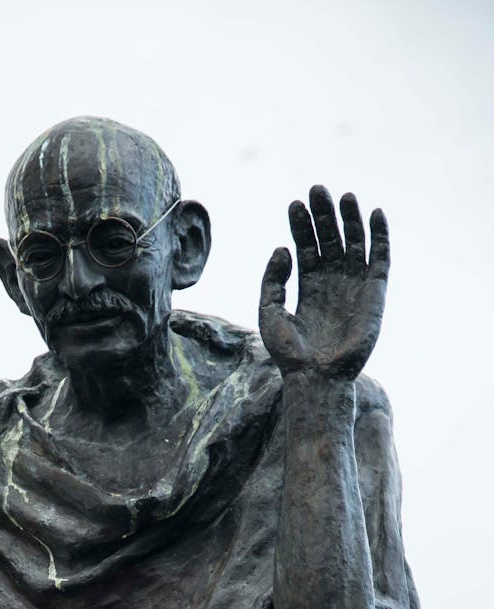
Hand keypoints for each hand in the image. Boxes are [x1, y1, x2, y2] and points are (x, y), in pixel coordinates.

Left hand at [259, 185, 389, 379]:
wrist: (316, 376)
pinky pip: (381, 258)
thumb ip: (272, 279)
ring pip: (355, 244)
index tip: (295, 204)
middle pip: (330, 240)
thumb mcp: (269, 311)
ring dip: (350, 219)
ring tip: (343, 196)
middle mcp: (332, 283)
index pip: (306, 247)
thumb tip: (283, 247)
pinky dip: (381, 235)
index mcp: (308, 287)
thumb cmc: (289, 352)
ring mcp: (354, 286)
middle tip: (317, 189)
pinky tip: (375, 213)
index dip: (301, 225)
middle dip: (324, 215)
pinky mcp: (374, 293)